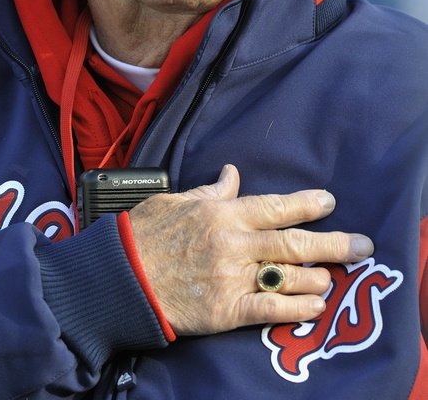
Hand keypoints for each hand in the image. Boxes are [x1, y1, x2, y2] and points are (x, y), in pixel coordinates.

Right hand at [128, 164, 373, 334]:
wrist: (120, 277)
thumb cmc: (144, 234)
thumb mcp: (177, 199)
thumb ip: (211, 189)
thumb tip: (232, 173)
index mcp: (222, 213)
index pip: (274, 206)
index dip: (306, 204)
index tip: (330, 202)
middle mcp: (233, 243)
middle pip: (292, 242)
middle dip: (332, 243)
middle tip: (362, 246)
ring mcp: (231, 276)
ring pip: (286, 275)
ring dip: (316, 276)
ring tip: (334, 277)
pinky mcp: (225, 309)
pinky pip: (268, 308)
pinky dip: (295, 308)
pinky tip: (315, 306)